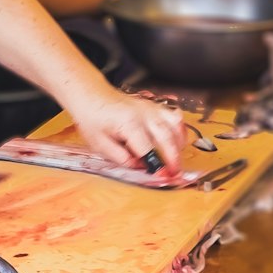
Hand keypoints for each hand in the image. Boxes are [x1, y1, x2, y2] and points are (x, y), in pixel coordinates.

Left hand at [71, 86, 186, 169]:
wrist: (92, 95)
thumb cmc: (93, 118)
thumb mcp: (99, 144)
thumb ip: (120, 157)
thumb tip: (139, 167)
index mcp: (129, 123)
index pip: (147, 149)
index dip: (156, 165)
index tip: (162, 177)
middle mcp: (144, 114)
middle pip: (167, 138)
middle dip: (173, 159)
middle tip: (174, 174)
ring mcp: (152, 108)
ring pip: (176, 126)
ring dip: (179, 145)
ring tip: (175, 159)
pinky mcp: (155, 106)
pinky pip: (175, 117)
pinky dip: (180, 130)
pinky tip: (175, 142)